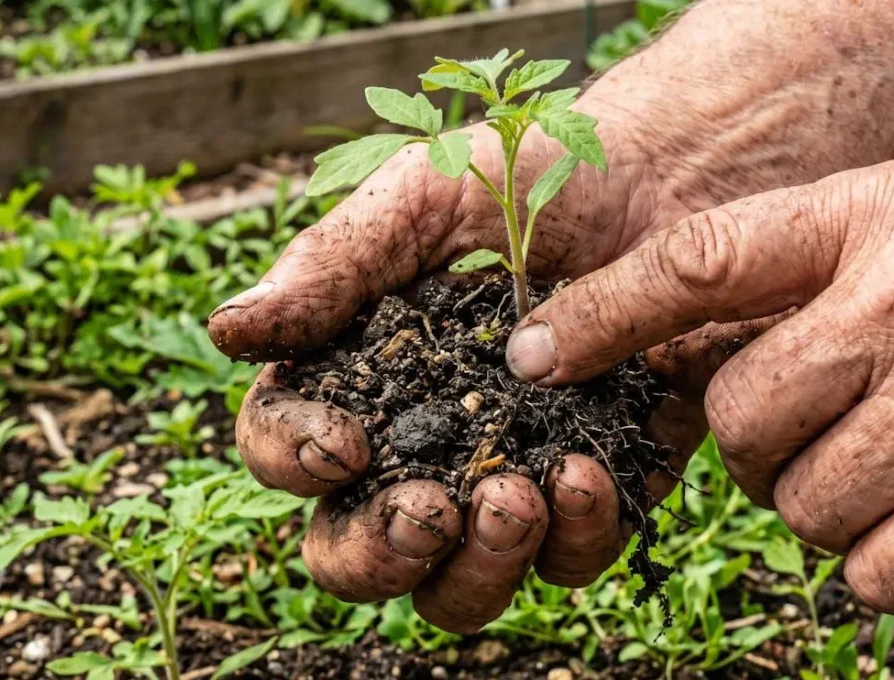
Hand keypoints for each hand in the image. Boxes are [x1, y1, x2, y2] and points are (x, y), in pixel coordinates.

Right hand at [208, 106, 771, 632]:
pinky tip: (590, 475)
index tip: (344, 442)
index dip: (294, 461)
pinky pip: (570, 561)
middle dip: (380, 552)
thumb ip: (331, 265)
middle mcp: (421, 449)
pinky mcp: (594, 496)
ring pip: (460, 587)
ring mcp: (508, 482)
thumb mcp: (422, 198)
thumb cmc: (528, 175)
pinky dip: (576, 539)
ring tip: (518, 497)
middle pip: (357, 553)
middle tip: (429, 512)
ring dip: (479, 567)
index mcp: (358, 381)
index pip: (285, 450)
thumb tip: (230, 331)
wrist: (664, 178)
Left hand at [509, 158, 893, 616]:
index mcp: (878, 217)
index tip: (533, 350)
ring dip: (828, 502)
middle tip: (818, 425)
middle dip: (760, 440)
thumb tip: (669, 353)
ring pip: (799, 505)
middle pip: (739, 414)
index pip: (700, 259)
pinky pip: (869, 576)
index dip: (602, 310)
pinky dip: (886, 564)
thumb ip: (800, 275)